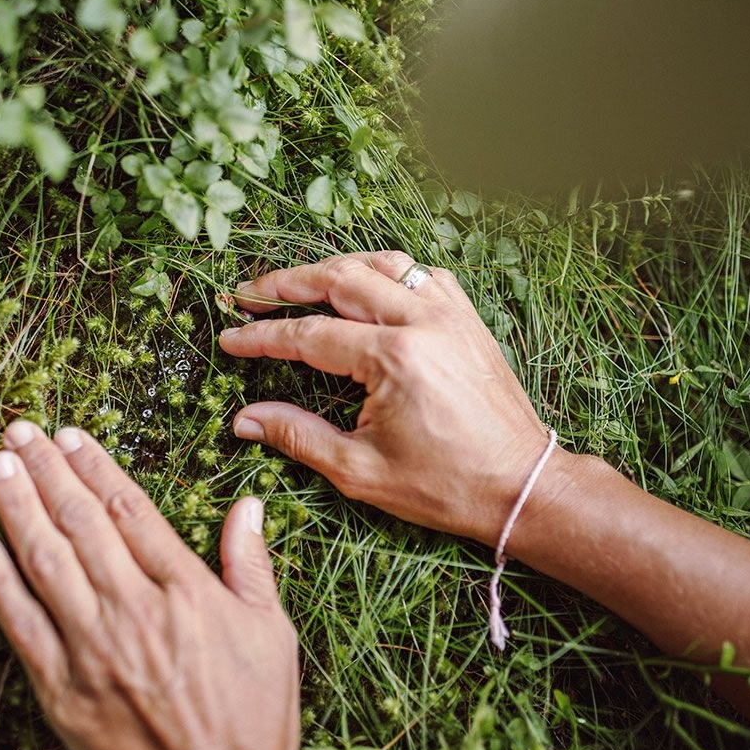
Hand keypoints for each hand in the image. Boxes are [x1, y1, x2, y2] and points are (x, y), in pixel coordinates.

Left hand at [0, 421, 308, 749]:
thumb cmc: (255, 719)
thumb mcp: (271, 634)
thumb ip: (251, 566)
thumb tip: (248, 506)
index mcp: (185, 589)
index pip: (129, 508)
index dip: (95, 466)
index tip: (71, 435)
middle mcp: (133, 608)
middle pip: (79, 522)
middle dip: (45, 471)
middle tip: (17, 431)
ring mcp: (92, 648)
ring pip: (43, 560)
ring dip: (14, 507)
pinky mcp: (61, 689)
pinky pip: (19, 623)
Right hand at [218, 251, 557, 545]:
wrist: (520, 484)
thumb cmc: (444, 485)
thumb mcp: (360, 470)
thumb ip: (298, 436)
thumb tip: (244, 420)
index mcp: (394, 358)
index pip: (309, 335)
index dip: (262, 337)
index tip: (229, 338)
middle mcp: (423, 322)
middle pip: (340, 279)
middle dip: (287, 283)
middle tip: (248, 294)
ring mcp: (451, 313)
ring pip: (381, 264)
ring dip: (335, 268)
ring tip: (298, 284)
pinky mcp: (468, 318)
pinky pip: (420, 274)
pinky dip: (386, 273)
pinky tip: (366, 288)